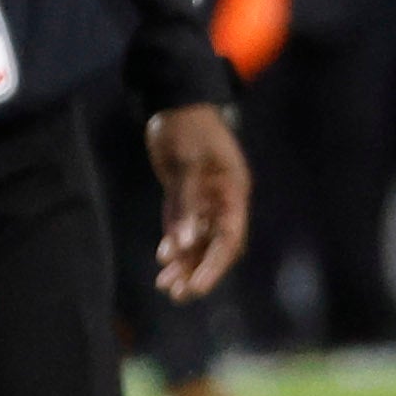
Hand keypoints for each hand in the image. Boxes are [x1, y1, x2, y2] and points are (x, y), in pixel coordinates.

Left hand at [147, 100, 249, 298]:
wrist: (174, 100)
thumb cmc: (186, 127)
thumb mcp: (186, 163)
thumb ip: (185, 204)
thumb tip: (186, 244)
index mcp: (232, 192)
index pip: (229, 239)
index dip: (215, 266)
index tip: (197, 287)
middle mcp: (223, 200)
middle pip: (216, 245)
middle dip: (199, 272)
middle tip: (178, 295)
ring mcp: (205, 197)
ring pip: (199, 240)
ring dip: (184, 263)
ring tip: (165, 286)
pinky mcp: (186, 193)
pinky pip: (184, 226)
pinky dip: (175, 244)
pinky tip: (163, 260)